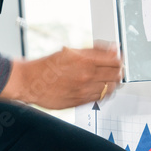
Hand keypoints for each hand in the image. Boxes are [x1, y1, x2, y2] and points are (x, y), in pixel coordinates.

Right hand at [0, 41, 122, 109]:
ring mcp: (84, 90)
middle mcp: (86, 76)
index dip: (120, 57)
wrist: (30, 82)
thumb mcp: (71, 51)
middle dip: (119, 69)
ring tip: (110, 77)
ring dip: (113, 81)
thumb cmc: (48, 65)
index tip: (119, 56)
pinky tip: (102, 87)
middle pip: (116, 74)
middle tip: (117, 66)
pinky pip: (101, 98)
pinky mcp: (79, 102)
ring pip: (111, 87)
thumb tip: (112, 48)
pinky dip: (105, 92)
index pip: (115, 60)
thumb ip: (94, 50)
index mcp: (84, 60)